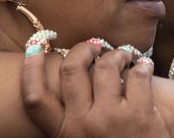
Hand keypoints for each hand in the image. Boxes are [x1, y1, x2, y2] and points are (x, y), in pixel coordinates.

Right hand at [23, 39, 173, 136]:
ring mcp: (112, 118)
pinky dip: (140, 65)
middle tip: (92, 47)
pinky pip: (137, 75)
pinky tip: (142, 67)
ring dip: (114, 54)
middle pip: (70, 69)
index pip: (34, 96)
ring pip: (105, 66)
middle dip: (81, 49)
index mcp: (63, 135)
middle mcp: (83, 124)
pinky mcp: (141, 116)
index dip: (31, 66)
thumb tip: (61, 90)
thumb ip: (68, 125)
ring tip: (122, 56)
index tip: (37, 45)